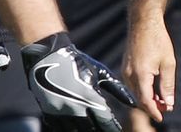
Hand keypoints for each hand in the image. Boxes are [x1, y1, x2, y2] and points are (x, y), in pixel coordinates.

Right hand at [22, 32, 136, 130]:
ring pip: (75, 131)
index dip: (113, 127)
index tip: (116, 128)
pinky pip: (60, 128)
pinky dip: (68, 127)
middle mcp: (76, 109)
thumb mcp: (100, 73)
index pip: (106, 122)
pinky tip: (74, 123)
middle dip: (98, 128)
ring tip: (90, 124)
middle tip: (102, 125)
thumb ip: (117, 89)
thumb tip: (133, 102)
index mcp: (90, 99)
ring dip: (84, 128)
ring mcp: (60, 113)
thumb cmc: (77, 62)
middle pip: (91, 130)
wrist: (48, 56)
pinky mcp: (48, 113)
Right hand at [123, 17, 175, 122]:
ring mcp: (125, 70)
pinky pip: (132, 84)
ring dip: (146, 98)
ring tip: (161, 98)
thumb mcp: (168, 63)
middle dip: (151, 106)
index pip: (145, 101)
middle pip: (139, 99)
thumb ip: (167, 85)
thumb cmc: (157, 39)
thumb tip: (168, 104)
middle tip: (165, 108)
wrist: (143, 22)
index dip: (154, 112)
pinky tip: (152, 87)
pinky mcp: (124, 66)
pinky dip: (141, 89)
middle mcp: (129, 74)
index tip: (162, 118)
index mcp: (141, 74)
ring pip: (135, 92)